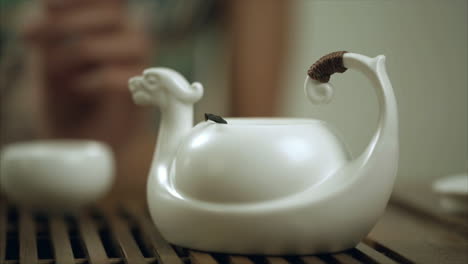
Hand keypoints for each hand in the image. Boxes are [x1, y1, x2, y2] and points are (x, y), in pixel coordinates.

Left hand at [24, 0, 151, 145]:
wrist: (81, 133)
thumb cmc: (66, 90)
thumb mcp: (50, 52)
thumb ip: (52, 27)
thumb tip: (45, 10)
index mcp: (111, 20)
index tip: (47, 7)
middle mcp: (130, 34)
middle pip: (110, 14)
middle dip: (66, 24)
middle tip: (32, 39)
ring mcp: (140, 61)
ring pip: (115, 43)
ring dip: (75, 55)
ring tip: (58, 73)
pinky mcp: (143, 90)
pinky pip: (118, 77)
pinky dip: (92, 82)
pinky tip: (78, 87)